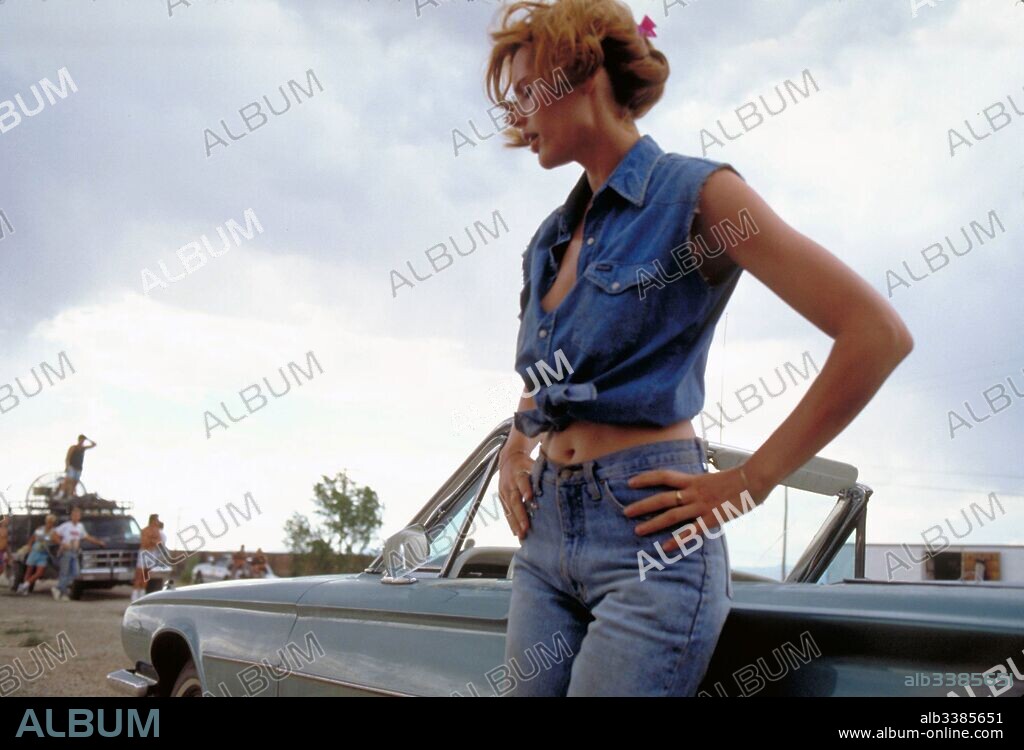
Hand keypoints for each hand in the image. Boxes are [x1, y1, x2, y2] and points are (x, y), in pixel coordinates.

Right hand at [497, 448, 534, 540]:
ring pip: (509, 509)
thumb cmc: (526, 463)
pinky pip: (506, 512)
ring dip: (515, 523)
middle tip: (526, 527)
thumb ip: (542, 472)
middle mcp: (510, 483)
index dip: (526, 489)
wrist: (509, 458)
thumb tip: (560, 477)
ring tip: (521, 535)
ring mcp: (504, 492)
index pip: (522, 480)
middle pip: (514, 500)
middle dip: (520, 514)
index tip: (530, 498)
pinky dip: (511, 523)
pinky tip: (516, 533)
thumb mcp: (533, 463)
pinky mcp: (502, 498)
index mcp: (518, 472)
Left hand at [624, 467, 764, 552]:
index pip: (664, 476)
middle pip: (662, 498)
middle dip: (642, 505)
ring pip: (672, 515)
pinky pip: (691, 530)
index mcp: (693, 480)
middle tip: (625, 512)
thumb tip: (692, 489)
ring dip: (653, 523)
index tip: (630, 482)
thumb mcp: (712, 478)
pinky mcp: (712, 518)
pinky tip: (666, 547)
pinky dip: (678, 539)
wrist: (754, 479)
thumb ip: (700, 485)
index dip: (645, 478)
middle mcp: (693, 492)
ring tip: (637, 530)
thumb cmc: (737, 479)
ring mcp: (701, 506)